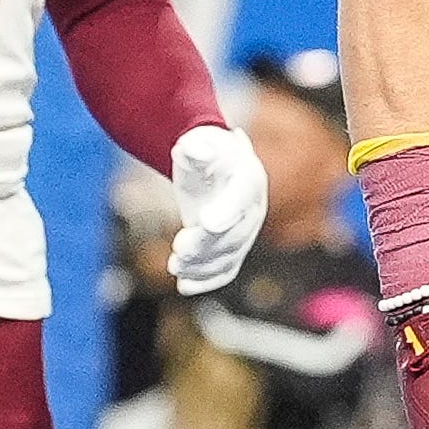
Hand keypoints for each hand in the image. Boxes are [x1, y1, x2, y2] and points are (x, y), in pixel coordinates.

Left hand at [167, 122, 268, 294]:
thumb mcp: (196, 142)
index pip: (240, 198)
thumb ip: (195, 147)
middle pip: (234, 234)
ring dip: (202, 266)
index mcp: (248, 178)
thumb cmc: (205, 151)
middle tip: (180, 250)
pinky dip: (206, 280)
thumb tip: (194, 149)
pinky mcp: (234, 249)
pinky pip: (225, 270)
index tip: (205, 223)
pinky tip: (184, 285)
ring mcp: (246, 232)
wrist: (214, 166)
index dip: (225, 212)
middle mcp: (254, 209)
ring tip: (175, 267)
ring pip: (228, 256)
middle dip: (206, 245)